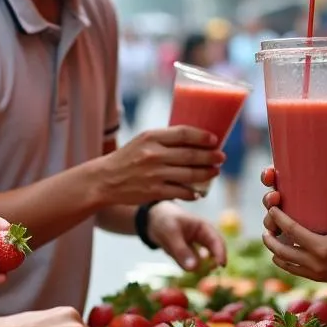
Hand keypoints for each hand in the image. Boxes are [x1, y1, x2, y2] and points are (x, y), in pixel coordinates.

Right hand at [99, 127, 223, 203]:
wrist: (105, 179)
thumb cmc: (128, 158)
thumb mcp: (142, 141)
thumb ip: (165, 139)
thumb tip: (195, 140)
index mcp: (151, 137)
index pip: (184, 133)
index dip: (202, 136)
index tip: (214, 139)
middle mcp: (154, 154)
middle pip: (191, 155)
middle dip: (210, 157)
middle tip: (221, 157)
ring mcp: (155, 174)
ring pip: (189, 174)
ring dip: (206, 174)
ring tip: (215, 172)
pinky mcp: (154, 192)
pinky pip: (181, 192)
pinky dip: (192, 193)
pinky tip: (198, 192)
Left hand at [147, 201, 227, 271]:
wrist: (151, 220)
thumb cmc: (164, 220)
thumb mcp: (171, 233)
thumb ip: (182, 251)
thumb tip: (194, 268)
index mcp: (204, 228)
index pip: (217, 242)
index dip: (221, 254)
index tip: (221, 266)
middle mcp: (203, 239)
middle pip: (213, 254)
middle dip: (210, 264)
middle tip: (205, 273)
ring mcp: (196, 249)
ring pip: (200, 263)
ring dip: (192, 264)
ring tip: (178, 255)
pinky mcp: (187, 256)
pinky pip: (188, 265)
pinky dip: (183, 264)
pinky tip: (173, 253)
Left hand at [259, 169, 326, 286]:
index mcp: (323, 248)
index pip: (292, 232)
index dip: (279, 219)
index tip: (272, 208)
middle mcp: (315, 263)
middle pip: (281, 250)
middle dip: (270, 238)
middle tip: (267, 225)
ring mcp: (314, 273)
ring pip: (284, 263)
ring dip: (275, 250)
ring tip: (270, 237)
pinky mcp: (316, 278)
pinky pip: (292, 270)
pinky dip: (284, 261)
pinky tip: (281, 252)